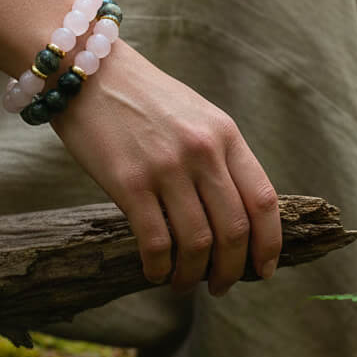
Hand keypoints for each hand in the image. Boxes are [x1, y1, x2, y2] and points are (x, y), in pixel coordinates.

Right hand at [51, 41, 281, 296]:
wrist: (87, 70)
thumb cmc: (141, 96)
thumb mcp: (195, 115)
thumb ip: (218, 155)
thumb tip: (237, 212)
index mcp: (225, 134)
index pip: (264, 201)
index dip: (269, 244)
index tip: (263, 269)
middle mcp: (202, 151)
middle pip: (234, 231)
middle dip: (232, 270)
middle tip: (221, 286)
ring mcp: (166, 167)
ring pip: (198, 244)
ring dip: (193, 275)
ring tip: (184, 284)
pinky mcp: (128, 182)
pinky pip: (156, 242)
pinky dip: (160, 268)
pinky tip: (154, 272)